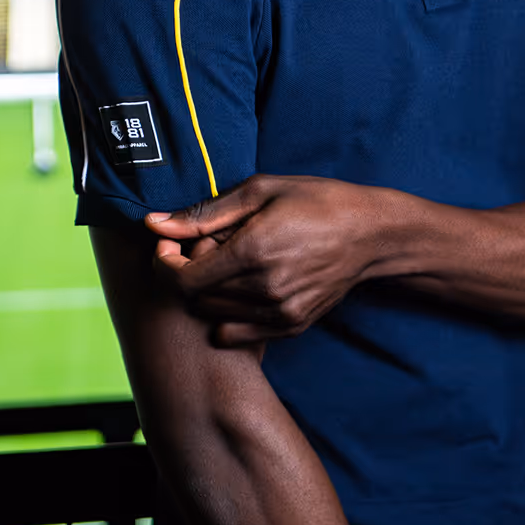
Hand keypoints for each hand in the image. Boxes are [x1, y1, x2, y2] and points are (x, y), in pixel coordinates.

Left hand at [145, 175, 380, 345]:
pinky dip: (228, 313)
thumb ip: (205, 213)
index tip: (170, 245)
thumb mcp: (261, 190)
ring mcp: (279, 313)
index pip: (182, 279)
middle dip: (189, 271)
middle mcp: (264, 288)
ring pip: (213, 315)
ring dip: (209, 291)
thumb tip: (153, 224)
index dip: (165, 263)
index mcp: (253, 250)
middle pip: (194, 297)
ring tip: (231, 262)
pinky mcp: (290, 327)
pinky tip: (245, 286)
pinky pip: (236, 334)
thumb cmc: (315, 201)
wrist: (370, 234)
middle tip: (208, 246)